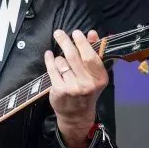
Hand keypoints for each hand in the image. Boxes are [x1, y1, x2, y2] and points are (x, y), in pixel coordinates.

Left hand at [44, 29, 107, 147]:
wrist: (77, 115)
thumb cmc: (87, 90)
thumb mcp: (95, 74)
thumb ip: (94, 52)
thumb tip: (92, 33)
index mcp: (99, 78)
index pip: (90, 56)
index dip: (82, 42)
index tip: (76, 33)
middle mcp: (87, 83)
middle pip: (73, 56)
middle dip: (65, 41)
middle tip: (59, 33)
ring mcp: (72, 87)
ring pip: (61, 62)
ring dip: (59, 57)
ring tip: (61, 60)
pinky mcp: (59, 90)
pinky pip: (52, 69)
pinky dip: (49, 60)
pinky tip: (49, 55)